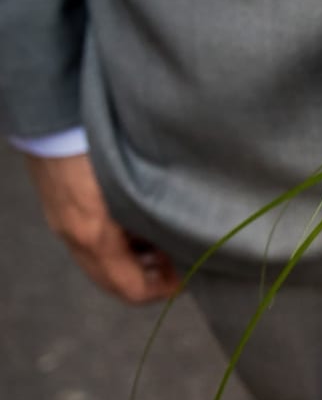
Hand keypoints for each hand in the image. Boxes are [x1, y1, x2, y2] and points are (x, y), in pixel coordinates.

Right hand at [24, 151, 180, 303]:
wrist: (55, 110)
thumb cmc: (104, 143)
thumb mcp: (140, 186)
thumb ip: (158, 218)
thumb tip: (184, 240)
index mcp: (94, 236)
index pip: (132, 289)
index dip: (164, 288)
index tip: (189, 273)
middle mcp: (73, 236)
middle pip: (114, 282)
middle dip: (149, 276)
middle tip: (178, 257)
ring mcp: (61, 222)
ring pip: (102, 263)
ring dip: (134, 258)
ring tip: (162, 235)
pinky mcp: (59, 207)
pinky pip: (90, 240)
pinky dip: (116, 240)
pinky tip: (137, 216)